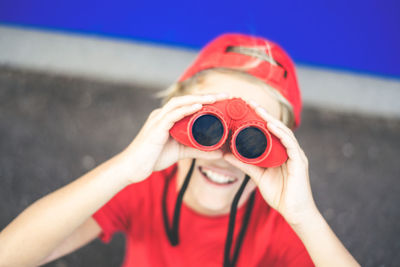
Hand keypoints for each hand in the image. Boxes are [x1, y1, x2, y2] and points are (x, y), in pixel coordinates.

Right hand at [121, 93, 227, 183]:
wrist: (132, 168)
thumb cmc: (154, 158)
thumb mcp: (182, 152)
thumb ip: (199, 150)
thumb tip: (220, 153)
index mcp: (168, 117)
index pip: (189, 103)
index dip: (207, 100)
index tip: (225, 100)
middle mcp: (163, 114)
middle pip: (187, 99)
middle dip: (207, 96)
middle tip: (226, 96)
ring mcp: (158, 119)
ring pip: (180, 103)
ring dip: (198, 99)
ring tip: (215, 98)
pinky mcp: (156, 128)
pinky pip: (172, 115)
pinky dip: (186, 110)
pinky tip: (198, 107)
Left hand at [223, 101, 317, 225]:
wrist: (294, 213)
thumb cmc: (279, 194)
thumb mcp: (258, 176)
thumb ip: (244, 164)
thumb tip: (225, 154)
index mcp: (281, 152)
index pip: (270, 130)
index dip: (259, 118)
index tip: (245, 108)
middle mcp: (289, 150)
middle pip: (276, 127)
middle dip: (263, 113)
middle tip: (249, 102)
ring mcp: (295, 155)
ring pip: (283, 131)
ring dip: (270, 119)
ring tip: (257, 109)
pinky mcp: (299, 162)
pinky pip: (290, 143)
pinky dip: (280, 133)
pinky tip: (271, 125)